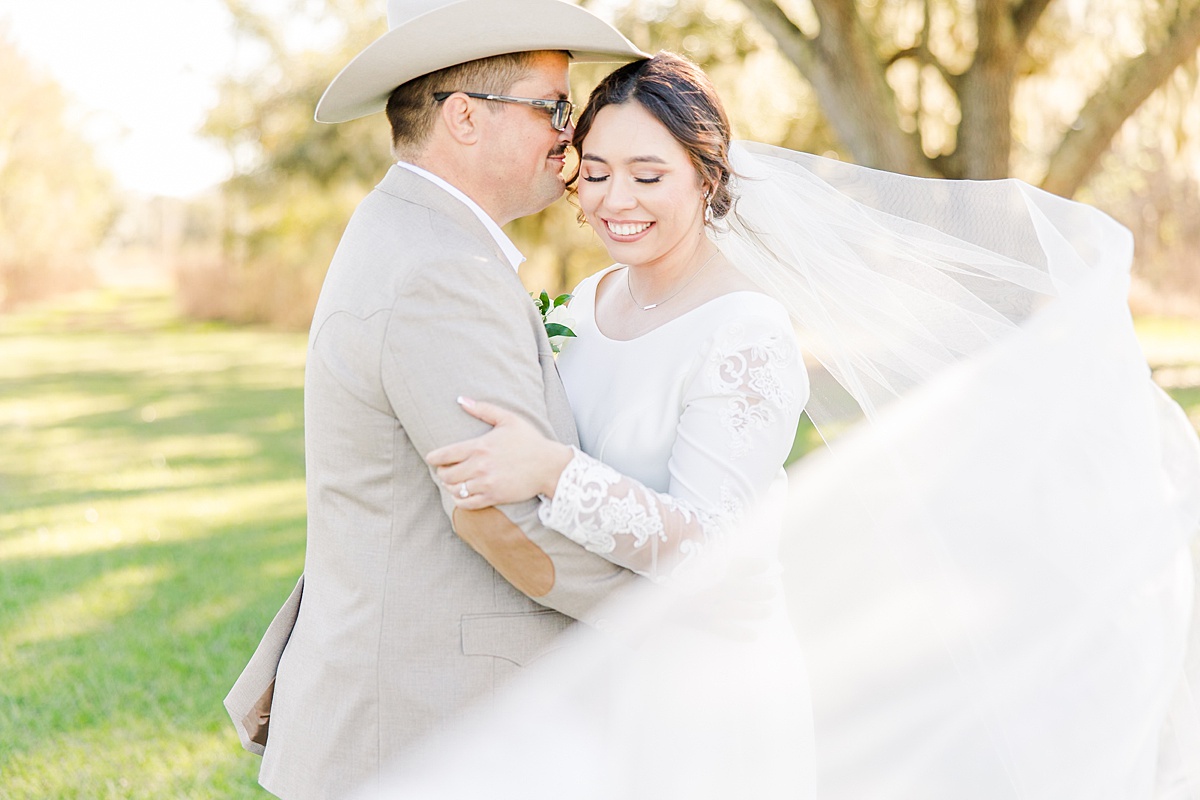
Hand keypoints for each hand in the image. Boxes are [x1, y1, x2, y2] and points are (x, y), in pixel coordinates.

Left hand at [425, 397, 573, 509]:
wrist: (549, 466)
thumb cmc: (529, 441)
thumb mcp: (508, 419)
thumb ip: (483, 409)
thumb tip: (461, 399)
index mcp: (480, 446)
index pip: (444, 455)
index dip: (434, 457)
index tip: (432, 458)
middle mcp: (479, 466)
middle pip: (446, 474)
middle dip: (442, 472)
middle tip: (446, 469)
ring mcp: (485, 484)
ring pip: (453, 489)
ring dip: (450, 486)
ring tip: (454, 481)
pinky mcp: (492, 497)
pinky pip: (465, 504)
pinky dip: (459, 500)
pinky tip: (463, 493)